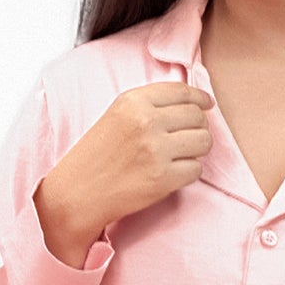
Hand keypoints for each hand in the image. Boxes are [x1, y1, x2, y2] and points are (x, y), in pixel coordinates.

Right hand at [34, 82, 216, 263]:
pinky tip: (172, 174)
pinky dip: (189, 173)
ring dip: (197, 150)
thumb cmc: (97, 155)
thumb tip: (195, 104)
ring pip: (203, 141)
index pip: (182, 92)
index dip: (200, 98)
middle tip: (187, 138)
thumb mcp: (117, 115)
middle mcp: (146, 121)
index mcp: (134, 101)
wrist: (78, 192)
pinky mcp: (163, 178)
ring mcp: (156, 150)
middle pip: (197, 117)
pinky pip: (196, 169)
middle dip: (198, 127)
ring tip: (179, 156)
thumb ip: (150, 105)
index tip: (207, 104)